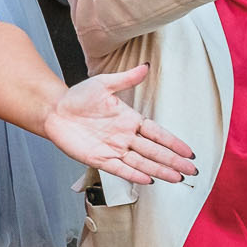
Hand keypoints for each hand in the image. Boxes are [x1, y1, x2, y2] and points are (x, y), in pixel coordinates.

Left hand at [40, 67, 197, 185]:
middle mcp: (125, 137)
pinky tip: (149, 180)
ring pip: (141, 162)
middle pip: (154, 151)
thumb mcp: (103, 84)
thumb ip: (126, 78)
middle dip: (173, 161)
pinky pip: (120, 169)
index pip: (157, 133)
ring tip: (177, 178)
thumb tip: (145, 66)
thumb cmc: (78, 97)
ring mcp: (113, 149)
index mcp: (130, 120)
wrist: (54, 110)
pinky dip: (134, 174)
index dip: (173, 143)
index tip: (189, 152)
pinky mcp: (98, 159)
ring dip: (160, 171)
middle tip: (192, 170)